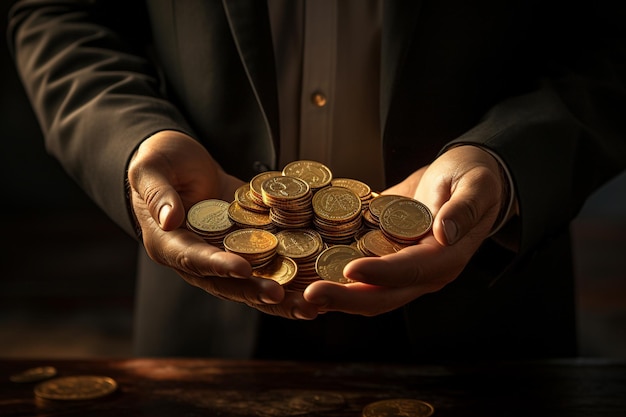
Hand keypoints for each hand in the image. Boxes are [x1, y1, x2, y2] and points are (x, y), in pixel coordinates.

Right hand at [127, 130, 319, 318]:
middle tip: (286, 299)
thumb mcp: (150, 170)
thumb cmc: (159, 161)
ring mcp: (227, 255)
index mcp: (170, 244)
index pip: (194, 259)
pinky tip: (321, 281)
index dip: (217, 265)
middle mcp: (200, 259)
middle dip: (258, 292)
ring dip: (283, 297)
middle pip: (229, 284)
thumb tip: (169, 219)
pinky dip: (294, 274)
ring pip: (255, 283)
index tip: (243, 268)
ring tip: (312, 307)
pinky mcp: (248, 246)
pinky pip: (271, 262)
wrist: (183, 162)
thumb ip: (158, 193)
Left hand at [303, 145, 506, 315]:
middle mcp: (423, 273)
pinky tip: (305, 280)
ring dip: (334, 298)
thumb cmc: (475, 179)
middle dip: (345, 298)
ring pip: (367, 295)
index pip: (410, 271)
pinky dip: (334, 283)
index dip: (380, 274)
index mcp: (446, 258)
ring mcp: (403, 272)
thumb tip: (445, 233)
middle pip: (383, 296)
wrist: (465, 180)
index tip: (350, 270)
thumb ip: (464, 208)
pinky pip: (361, 281)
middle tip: (310, 295)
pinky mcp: (387, 263)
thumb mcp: (476, 185)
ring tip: (299, 296)